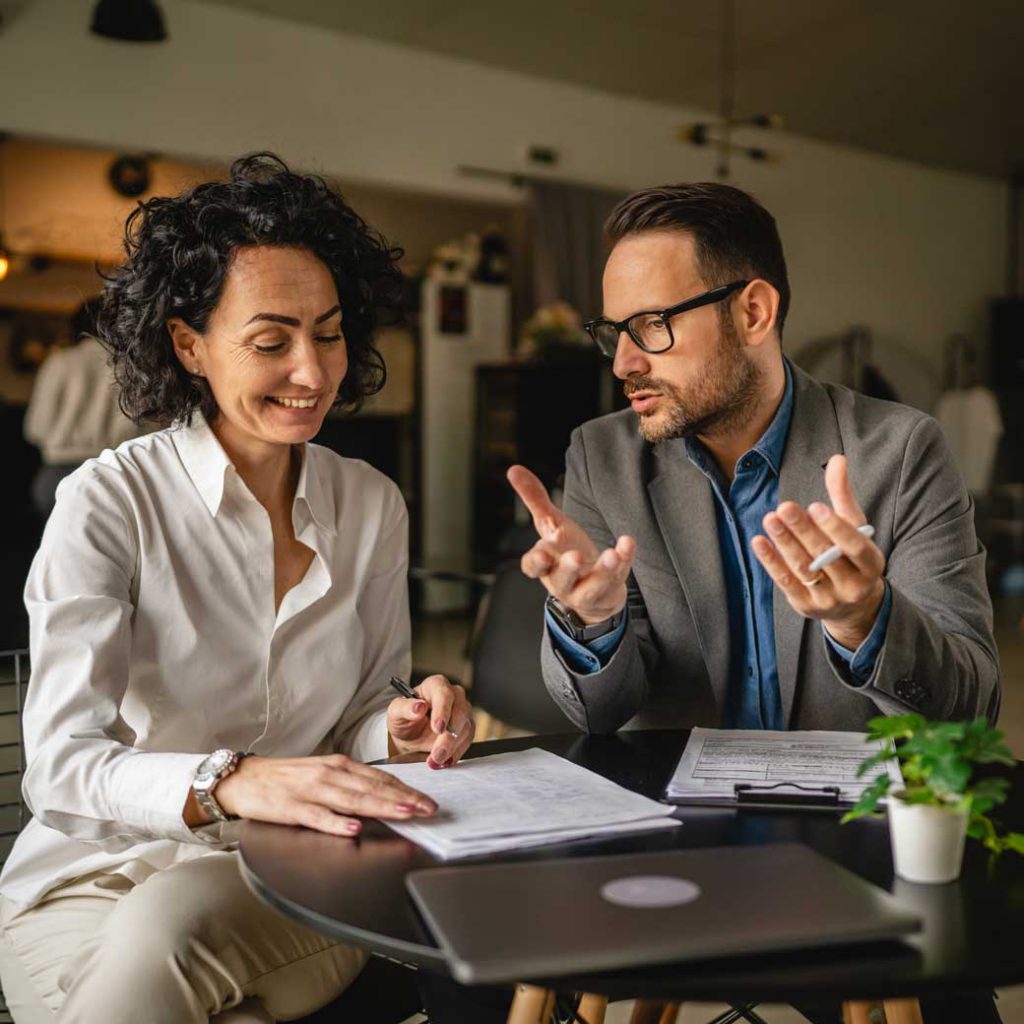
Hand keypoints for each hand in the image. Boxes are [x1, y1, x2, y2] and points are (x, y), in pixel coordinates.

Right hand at [206, 753, 437, 835]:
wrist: (243, 779)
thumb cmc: (287, 779)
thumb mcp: (323, 774)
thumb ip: (350, 784)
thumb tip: (383, 795)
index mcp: (338, 765)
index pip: (379, 778)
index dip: (406, 790)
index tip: (428, 800)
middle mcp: (329, 774)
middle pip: (372, 788)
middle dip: (404, 799)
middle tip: (429, 809)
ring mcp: (310, 790)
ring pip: (352, 800)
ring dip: (381, 807)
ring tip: (405, 813)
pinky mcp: (291, 808)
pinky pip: (317, 816)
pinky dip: (336, 823)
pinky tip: (353, 828)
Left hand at [387, 674, 474, 768]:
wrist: (410, 735)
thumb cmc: (403, 719)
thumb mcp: (396, 712)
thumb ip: (404, 707)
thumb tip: (418, 707)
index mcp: (435, 685)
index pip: (444, 694)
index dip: (442, 711)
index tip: (438, 729)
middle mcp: (453, 695)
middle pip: (459, 713)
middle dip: (448, 737)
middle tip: (437, 754)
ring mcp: (463, 711)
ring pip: (465, 728)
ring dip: (452, 748)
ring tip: (435, 761)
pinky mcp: (467, 727)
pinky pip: (467, 740)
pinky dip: (456, 753)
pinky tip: (444, 761)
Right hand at [507, 465, 634, 623]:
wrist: (593, 588)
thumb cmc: (565, 551)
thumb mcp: (550, 524)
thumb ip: (534, 499)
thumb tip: (513, 469)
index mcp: (545, 565)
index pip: (533, 567)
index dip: (536, 562)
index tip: (542, 554)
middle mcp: (563, 581)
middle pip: (562, 579)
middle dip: (568, 569)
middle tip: (574, 557)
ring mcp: (587, 590)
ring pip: (592, 587)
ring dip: (601, 571)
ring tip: (610, 555)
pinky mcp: (610, 591)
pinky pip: (618, 578)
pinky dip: (624, 560)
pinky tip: (627, 542)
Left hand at [751, 454, 885, 649]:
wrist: (852, 606)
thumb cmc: (851, 555)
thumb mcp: (854, 526)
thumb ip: (842, 495)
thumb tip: (837, 459)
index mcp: (872, 564)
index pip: (855, 546)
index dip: (836, 528)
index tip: (815, 506)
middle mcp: (853, 585)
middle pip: (825, 556)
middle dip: (803, 531)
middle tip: (784, 507)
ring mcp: (829, 598)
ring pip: (804, 569)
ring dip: (784, 543)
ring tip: (769, 518)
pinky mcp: (805, 606)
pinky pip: (786, 582)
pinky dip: (771, 562)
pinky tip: (759, 541)